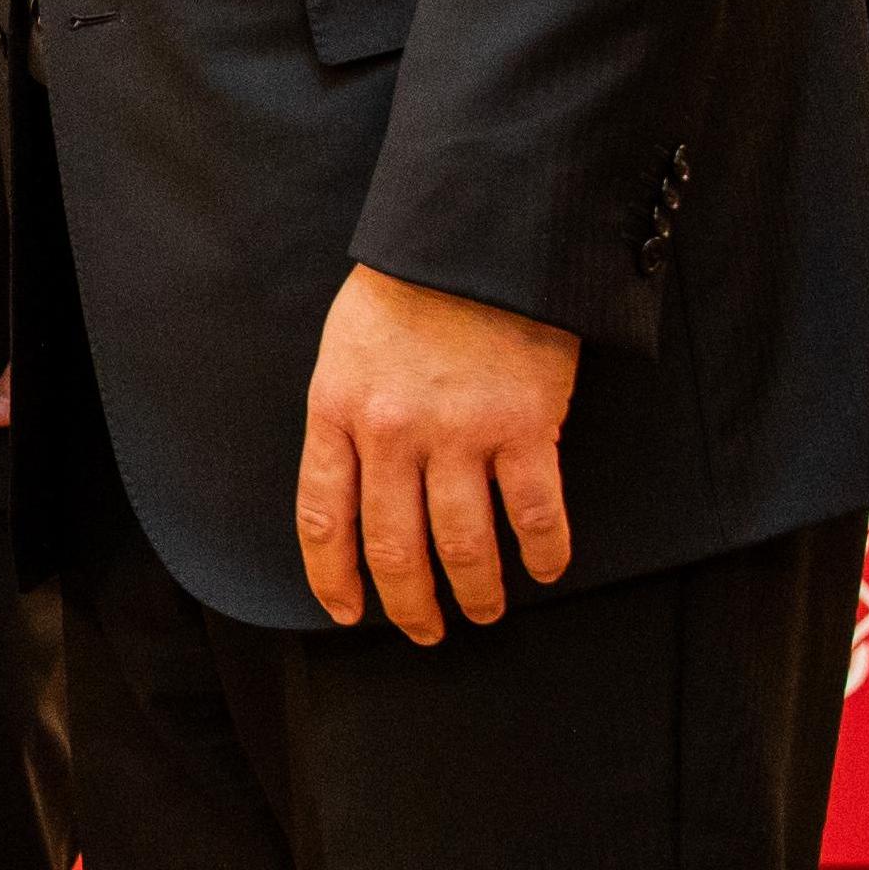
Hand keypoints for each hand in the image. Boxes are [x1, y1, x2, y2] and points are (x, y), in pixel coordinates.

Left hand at [295, 263, 579, 642]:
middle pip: (394, 546)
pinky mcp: (524, 427)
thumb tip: (353, 486)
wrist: (473, 238)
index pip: (323, 517)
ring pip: (462, 544)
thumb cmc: (405, 289)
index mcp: (335, 410)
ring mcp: (459, 433)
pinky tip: (545, 570)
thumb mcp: (344, 349)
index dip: (333, 576)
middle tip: (425, 631)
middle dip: (409, 603)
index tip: (347, 611)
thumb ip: (346, 416)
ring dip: (475, 591)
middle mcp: (391, 433)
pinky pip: (533, 513)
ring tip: (484, 611)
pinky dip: (542, 553)